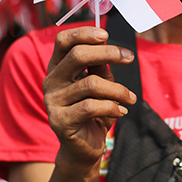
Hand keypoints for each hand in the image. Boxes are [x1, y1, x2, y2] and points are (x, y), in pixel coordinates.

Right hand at [42, 27, 136, 170]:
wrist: (85, 148)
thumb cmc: (95, 111)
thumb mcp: (100, 84)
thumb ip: (100, 66)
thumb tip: (108, 45)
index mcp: (58, 67)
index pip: (63, 40)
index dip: (84, 33)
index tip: (106, 34)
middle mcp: (51, 81)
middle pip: (77, 55)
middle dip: (108, 53)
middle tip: (129, 57)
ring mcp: (52, 101)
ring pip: (91, 83)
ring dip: (118, 89)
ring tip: (130, 98)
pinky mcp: (60, 121)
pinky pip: (91, 106)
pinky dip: (113, 107)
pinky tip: (122, 112)